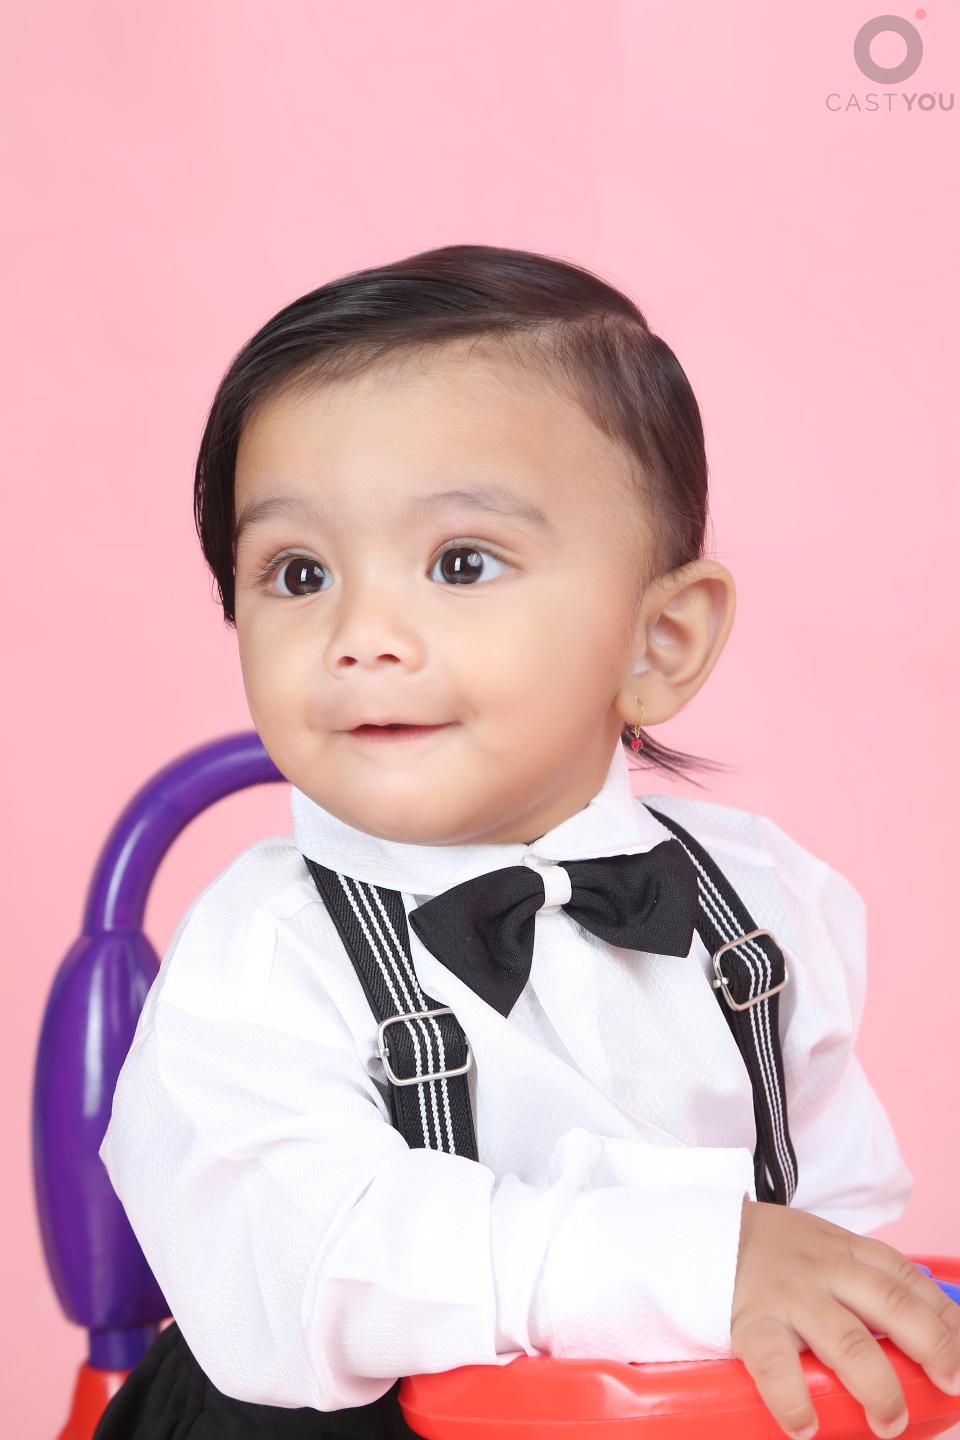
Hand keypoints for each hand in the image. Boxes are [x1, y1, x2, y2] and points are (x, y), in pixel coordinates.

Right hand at [731, 1198, 959, 1439]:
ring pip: (845, 1339)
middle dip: (933, 1347)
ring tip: (889, 1421)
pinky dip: (793, 1399)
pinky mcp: (751, 1322)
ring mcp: (789, 1295)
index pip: (910, 1281)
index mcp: (847, 1251)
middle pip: (892, 1305)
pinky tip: (806, 1428)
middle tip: (953, 1384)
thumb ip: (864, 1281)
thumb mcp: (823, 1248)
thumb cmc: (773, 1254)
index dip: (948, 1319)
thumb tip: (926, 1333)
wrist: (701, 1234)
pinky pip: (775, 1364)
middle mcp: (825, 1269)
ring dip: (877, 1384)